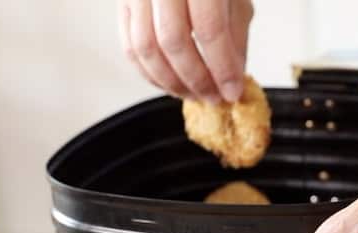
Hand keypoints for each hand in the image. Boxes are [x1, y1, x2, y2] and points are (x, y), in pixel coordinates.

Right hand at [119, 0, 252, 101]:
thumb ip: (235, 36)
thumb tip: (233, 77)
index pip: (209, 29)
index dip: (222, 67)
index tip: (234, 92)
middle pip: (174, 41)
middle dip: (197, 79)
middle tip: (215, 98)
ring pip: (146, 48)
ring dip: (172, 82)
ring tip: (194, 95)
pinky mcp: (122, 1)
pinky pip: (129, 46)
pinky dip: (150, 73)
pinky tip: (171, 84)